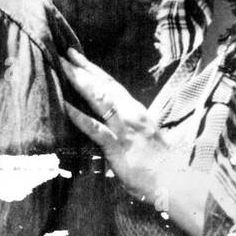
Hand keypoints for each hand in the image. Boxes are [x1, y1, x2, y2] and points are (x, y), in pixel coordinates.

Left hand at [59, 48, 175, 205]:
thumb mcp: (144, 138)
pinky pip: (94, 128)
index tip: (78, 56)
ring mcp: (124, 128)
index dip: (94, 70)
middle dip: (82, 68)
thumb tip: (113, 121)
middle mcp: (131, 114)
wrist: (175, 181)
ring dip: (78, 81)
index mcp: (137, 111)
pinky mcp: (118, 145)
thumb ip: (129, 126)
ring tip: (61, 68)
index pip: (112, 85)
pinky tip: (63, 105)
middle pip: (103, 85)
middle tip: (63, 53)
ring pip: (98, 99)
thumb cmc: (159, 164)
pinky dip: (78, 115)